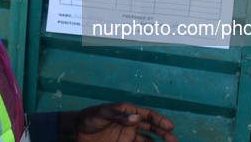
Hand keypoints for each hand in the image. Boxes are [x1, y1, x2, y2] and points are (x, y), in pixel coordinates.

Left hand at [59, 102, 177, 141]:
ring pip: (147, 139)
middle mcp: (130, 122)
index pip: (148, 115)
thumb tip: (137, 119)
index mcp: (128, 111)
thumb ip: (119, 116)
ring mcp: (127, 134)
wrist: (76, 131)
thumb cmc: (90, 117)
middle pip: (151, 127)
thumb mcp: (103, 113)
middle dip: (163, 133)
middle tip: (174, 140)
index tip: (170, 127)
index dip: (160, 120)